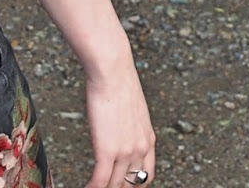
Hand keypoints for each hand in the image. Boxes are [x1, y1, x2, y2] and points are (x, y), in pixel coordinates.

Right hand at [82, 62, 154, 187]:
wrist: (112, 71)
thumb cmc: (119, 83)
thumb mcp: (134, 110)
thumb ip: (131, 127)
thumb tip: (119, 132)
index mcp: (149, 140)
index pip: (147, 176)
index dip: (135, 186)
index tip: (124, 186)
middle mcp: (140, 149)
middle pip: (130, 185)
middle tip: (104, 187)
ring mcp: (125, 152)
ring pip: (114, 186)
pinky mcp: (107, 150)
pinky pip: (100, 181)